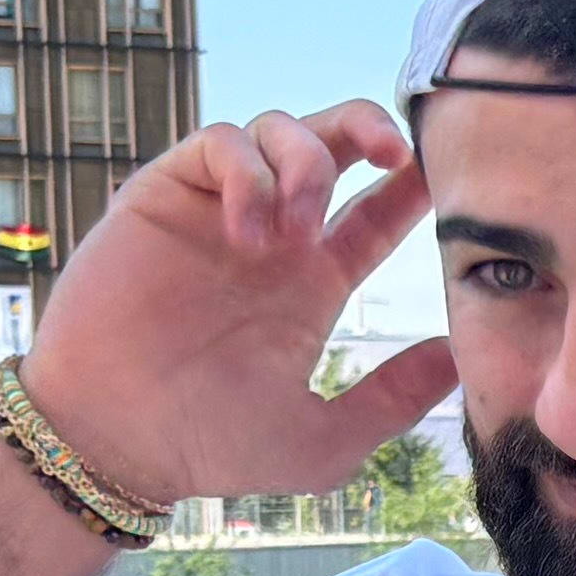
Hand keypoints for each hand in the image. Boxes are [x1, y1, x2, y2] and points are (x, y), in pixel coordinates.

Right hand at [22, 100, 454, 509]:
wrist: (114, 440)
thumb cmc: (210, 446)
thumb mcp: (322, 439)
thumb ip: (392, 399)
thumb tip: (461, 355)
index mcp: (314, 281)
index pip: (378, 212)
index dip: (411, 187)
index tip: (442, 185)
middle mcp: (272, 235)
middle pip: (335, 143)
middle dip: (372, 129)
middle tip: (397, 155)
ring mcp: (218, 211)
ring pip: (279, 129)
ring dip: (305, 163)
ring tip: (299, 231)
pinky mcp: (164, 196)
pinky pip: (218, 143)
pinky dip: (247, 170)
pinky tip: (250, 230)